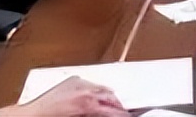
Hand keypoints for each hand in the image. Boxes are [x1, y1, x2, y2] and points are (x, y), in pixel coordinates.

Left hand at [0, 77, 127, 116]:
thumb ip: (97, 114)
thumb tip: (109, 114)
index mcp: (87, 102)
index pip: (115, 109)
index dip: (123, 113)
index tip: (127, 116)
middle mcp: (83, 88)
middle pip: (111, 96)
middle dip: (118, 106)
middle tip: (123, 113)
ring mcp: (76, 82)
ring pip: (102, 89)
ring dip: (108, 99)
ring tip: (111, 108)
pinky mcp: (68, 81)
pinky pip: (89, 85)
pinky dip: (95, 92)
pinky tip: (94, 100)